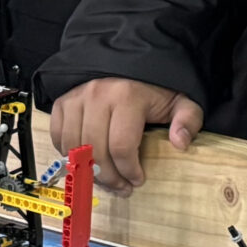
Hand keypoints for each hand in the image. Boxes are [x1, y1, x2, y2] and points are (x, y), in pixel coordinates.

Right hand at [52, 78, 203, 193]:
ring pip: (74, 147)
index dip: (129, 171)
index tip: (138, 180)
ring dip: (87, 170)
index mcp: (127, 96)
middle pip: (95, 151)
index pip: (121, 146)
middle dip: (109, 177)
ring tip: (104, 178)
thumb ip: (187, 120)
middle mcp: (98, 95)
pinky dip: (69, 154)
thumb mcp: (180, 100)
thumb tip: (180, 143)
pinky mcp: (63, 101)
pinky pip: (58, 136)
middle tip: (122, 187)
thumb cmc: (155, 87)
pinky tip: (86, 161)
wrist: (129, 60)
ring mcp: (77, 98)